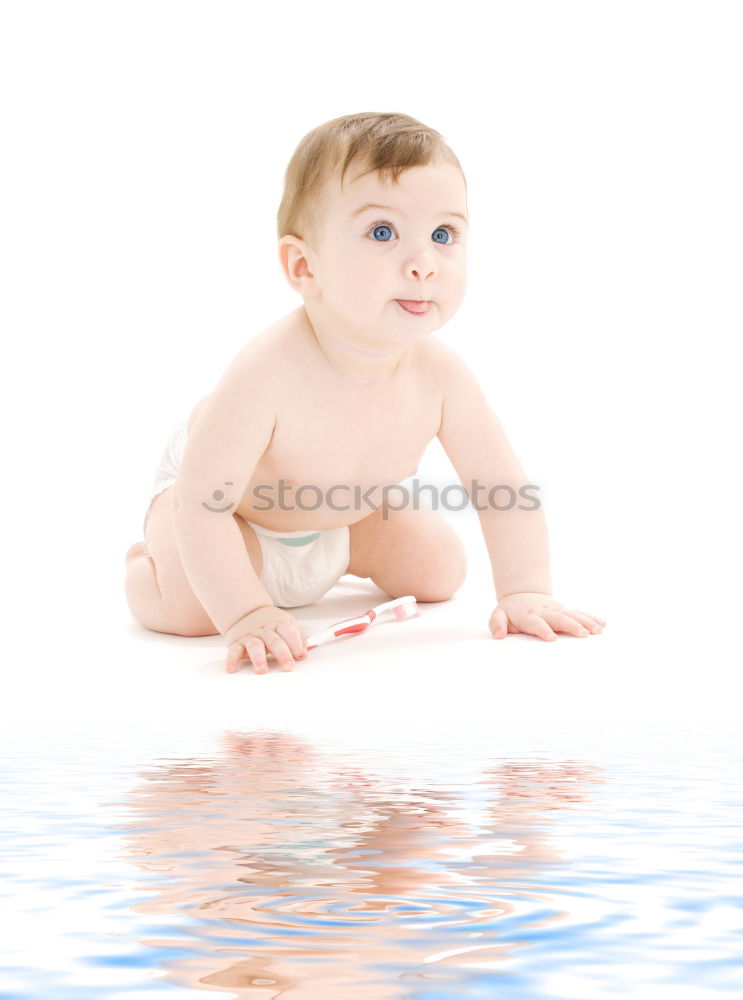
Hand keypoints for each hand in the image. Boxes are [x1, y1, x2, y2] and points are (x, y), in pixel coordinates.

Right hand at [224, 604, 308, 673]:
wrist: (247, 612)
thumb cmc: (271, 622)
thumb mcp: (288, 623)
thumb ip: (298, 637)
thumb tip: (304, 654)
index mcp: (279, 624)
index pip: (289, 632)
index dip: (295, 643)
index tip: (300, 654)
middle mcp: (264, 630)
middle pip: (274, 641)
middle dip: (282, 654)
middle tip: (289, 666)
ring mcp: (251, 637)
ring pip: (255, 646)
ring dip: (258, 659)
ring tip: (262, 670)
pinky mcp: (237, 643)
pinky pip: (233, 651)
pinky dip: (231, 660)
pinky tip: (232, 669)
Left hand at [489, 593, 605, 641]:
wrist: (523, 594)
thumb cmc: (511, 610)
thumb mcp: (499, 614)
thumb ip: (497, 623)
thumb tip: (499, 635)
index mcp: (529, 615)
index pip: (537, 623)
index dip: (543, 630)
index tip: (552, 638)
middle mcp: (546, 612)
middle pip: (559, 618)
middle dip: (571, 626)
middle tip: (582, 634)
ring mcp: (557, 610)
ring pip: (573, 615)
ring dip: (586, 622)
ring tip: (597, 630)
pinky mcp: (565, 611)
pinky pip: (580, 614)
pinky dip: (591, 618)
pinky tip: (602, 624)